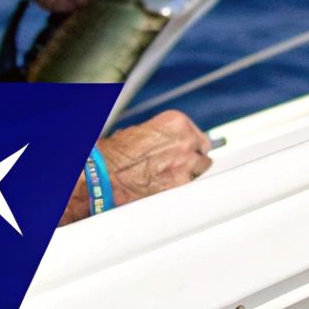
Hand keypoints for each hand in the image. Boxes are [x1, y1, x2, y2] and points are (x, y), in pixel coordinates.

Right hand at [96, 109, 211, 206]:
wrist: (106, 175)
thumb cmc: (116, 154)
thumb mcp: (140, 132)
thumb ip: (162, 136)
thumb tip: (165, 144)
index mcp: (176, 122)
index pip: (196, 133)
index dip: (190, 143)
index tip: (185, 148)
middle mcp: (186, 141)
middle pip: (203, 149)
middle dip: (194, 155)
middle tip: (180, 162)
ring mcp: (186, 164)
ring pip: (201, 168)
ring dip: (191, 171)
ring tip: (173, 175)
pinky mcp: (181, 185)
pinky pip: (191, 185)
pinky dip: (183, 187)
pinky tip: (169, 186)